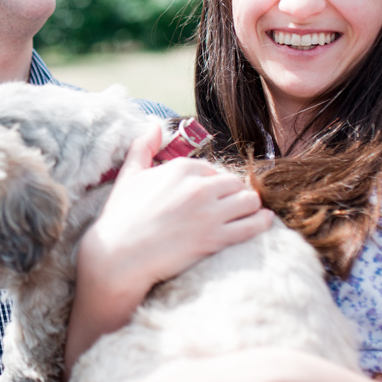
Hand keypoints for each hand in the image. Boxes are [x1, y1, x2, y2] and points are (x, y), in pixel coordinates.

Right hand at [81, 125, 274, 303]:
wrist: (118, 257)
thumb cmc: (120, 217)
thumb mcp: (128, 176)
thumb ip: (143, 147)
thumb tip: (153, 125)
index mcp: (180, 168)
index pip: (213, 169)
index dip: (212, 183)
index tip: (207, 196)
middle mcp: (198, 187)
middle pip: (235, 183)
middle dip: (233, 194)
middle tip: (227, 207)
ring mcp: (209, 213)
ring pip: (249, 201)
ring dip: (249, 207)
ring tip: (245, 214)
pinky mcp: (215, 238)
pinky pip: (252, 226)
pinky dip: (262, 222)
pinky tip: (264, 221)